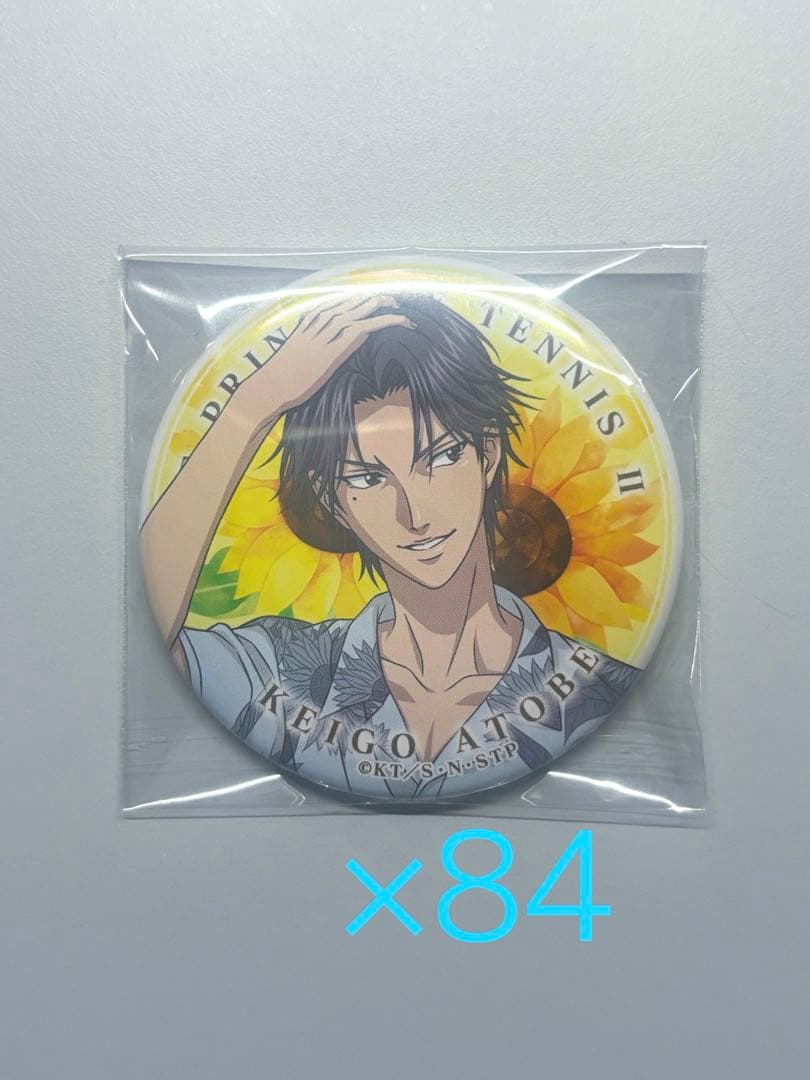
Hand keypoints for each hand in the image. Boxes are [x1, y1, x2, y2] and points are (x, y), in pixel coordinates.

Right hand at [233, 292, 414, 432]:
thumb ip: (304, 349)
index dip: (349, 300)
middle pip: (346, 304)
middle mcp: (317, 325)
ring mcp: (326, 335)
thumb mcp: (291, 358)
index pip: (331, 305)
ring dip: (377, 304)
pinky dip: (382, 321)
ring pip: (356, 311)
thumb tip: (317, 351)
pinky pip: (364, 328)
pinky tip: (396, 318)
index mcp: (305, 325)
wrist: (271, 386)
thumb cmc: (278, 379)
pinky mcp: (336, 348)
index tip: (362, 297)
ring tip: (393, 301)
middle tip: (386, 296)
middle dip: (366, 298)